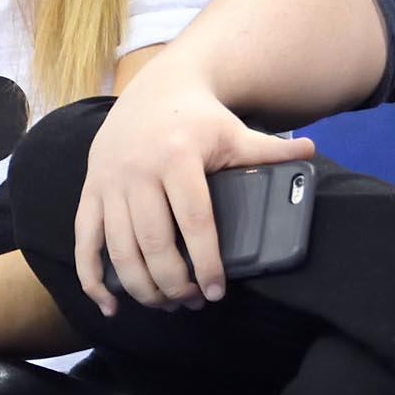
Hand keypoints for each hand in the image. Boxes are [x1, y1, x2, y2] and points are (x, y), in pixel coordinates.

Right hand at [75, 57, 312, 312]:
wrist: (155, 89)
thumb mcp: (235, 130)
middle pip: (153, 242)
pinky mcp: (90, 192)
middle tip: (192, 302)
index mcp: (177, 156)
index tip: (215, 292)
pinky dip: (92, 278)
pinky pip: (84, 242)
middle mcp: (137, 170)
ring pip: (119, 249)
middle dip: (173, 282)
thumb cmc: (199, 118)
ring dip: (141, 287)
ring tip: (166, 304)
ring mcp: (108, 183)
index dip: (206, 261)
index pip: (194, 220)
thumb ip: (270, 149)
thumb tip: (310, 152)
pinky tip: (109, 305)